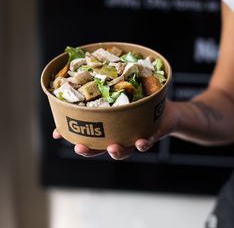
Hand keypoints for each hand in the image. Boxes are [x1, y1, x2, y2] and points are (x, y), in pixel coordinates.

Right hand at [52, 100, 178, 159]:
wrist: (166, 112)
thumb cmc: (138, 105)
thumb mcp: (119, 99)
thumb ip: (102, 98)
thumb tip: (79, 90)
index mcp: (110, 130)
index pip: (89, 137)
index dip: (72, 135)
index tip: (58, 134)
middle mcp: (121, 137)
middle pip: (103, 148)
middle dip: (91, 150)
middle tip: (80, 147)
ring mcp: (135, 137)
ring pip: (125, 150)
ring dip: (117, 151)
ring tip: (112, 148)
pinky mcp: (151, 134)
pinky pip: (148, 140)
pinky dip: (144, 142)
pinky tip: (141, 141)